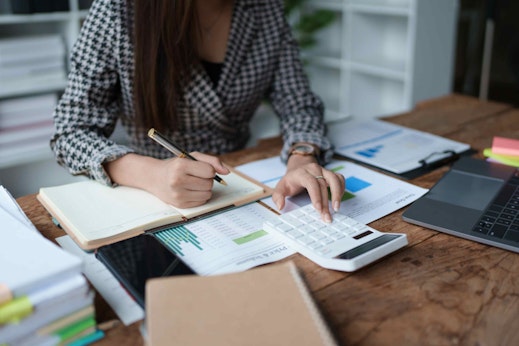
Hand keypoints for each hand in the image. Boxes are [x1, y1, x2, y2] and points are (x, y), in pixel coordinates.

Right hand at [105, 152, 229, 208]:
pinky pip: (202, 201)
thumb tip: (227, 172)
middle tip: (195, 176)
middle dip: (206, 179)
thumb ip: (212, 161)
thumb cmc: (176, 165)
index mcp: (180, 166)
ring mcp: (178, 195)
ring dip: (205, 188)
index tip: (200, 168)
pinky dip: (200, 196)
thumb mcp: (192, 157)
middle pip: (209, 184)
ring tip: (193, 183)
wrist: (154, 177)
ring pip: (207, 194)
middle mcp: (178, 181)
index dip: (209, 169)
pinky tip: (190, 190)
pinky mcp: (180, 205)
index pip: (209, 171)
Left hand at [272, 155, 344, 221]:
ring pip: (335, 179)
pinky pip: (340, 178)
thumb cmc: (290, 180)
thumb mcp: (280, 187)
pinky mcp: (331, 173)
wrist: (298, 167)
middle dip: (326, 202)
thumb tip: (280, 206)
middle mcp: (314, 169)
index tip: (318, 209)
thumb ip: (278, 197)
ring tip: (336, 208)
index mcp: (301, 173)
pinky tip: (339, 200)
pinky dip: (342, 188)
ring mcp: (324, 170)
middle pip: (323, 185)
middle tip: (326, 217)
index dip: (316, 196)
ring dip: (338, 194)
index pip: (311, 183)